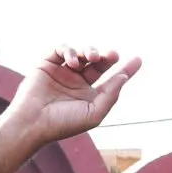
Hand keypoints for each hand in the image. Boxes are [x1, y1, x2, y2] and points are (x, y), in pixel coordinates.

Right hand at [1, 47, 141, 147]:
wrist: (33, 122)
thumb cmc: (63, 123)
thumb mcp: (94, 113)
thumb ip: (111, 94)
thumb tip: (123, 76)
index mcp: (89, 95)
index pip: (111, 79)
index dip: (125, 69)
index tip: (138, 59)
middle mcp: (76, 82)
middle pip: (97, 63)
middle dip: (106, 56)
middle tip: (112, 55)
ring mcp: (61, 72)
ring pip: (81, 53)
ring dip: (89, 51)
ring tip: (91, 58)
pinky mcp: (46, 65)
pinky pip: (60, 49)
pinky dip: (69, 50)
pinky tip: (73, 61)